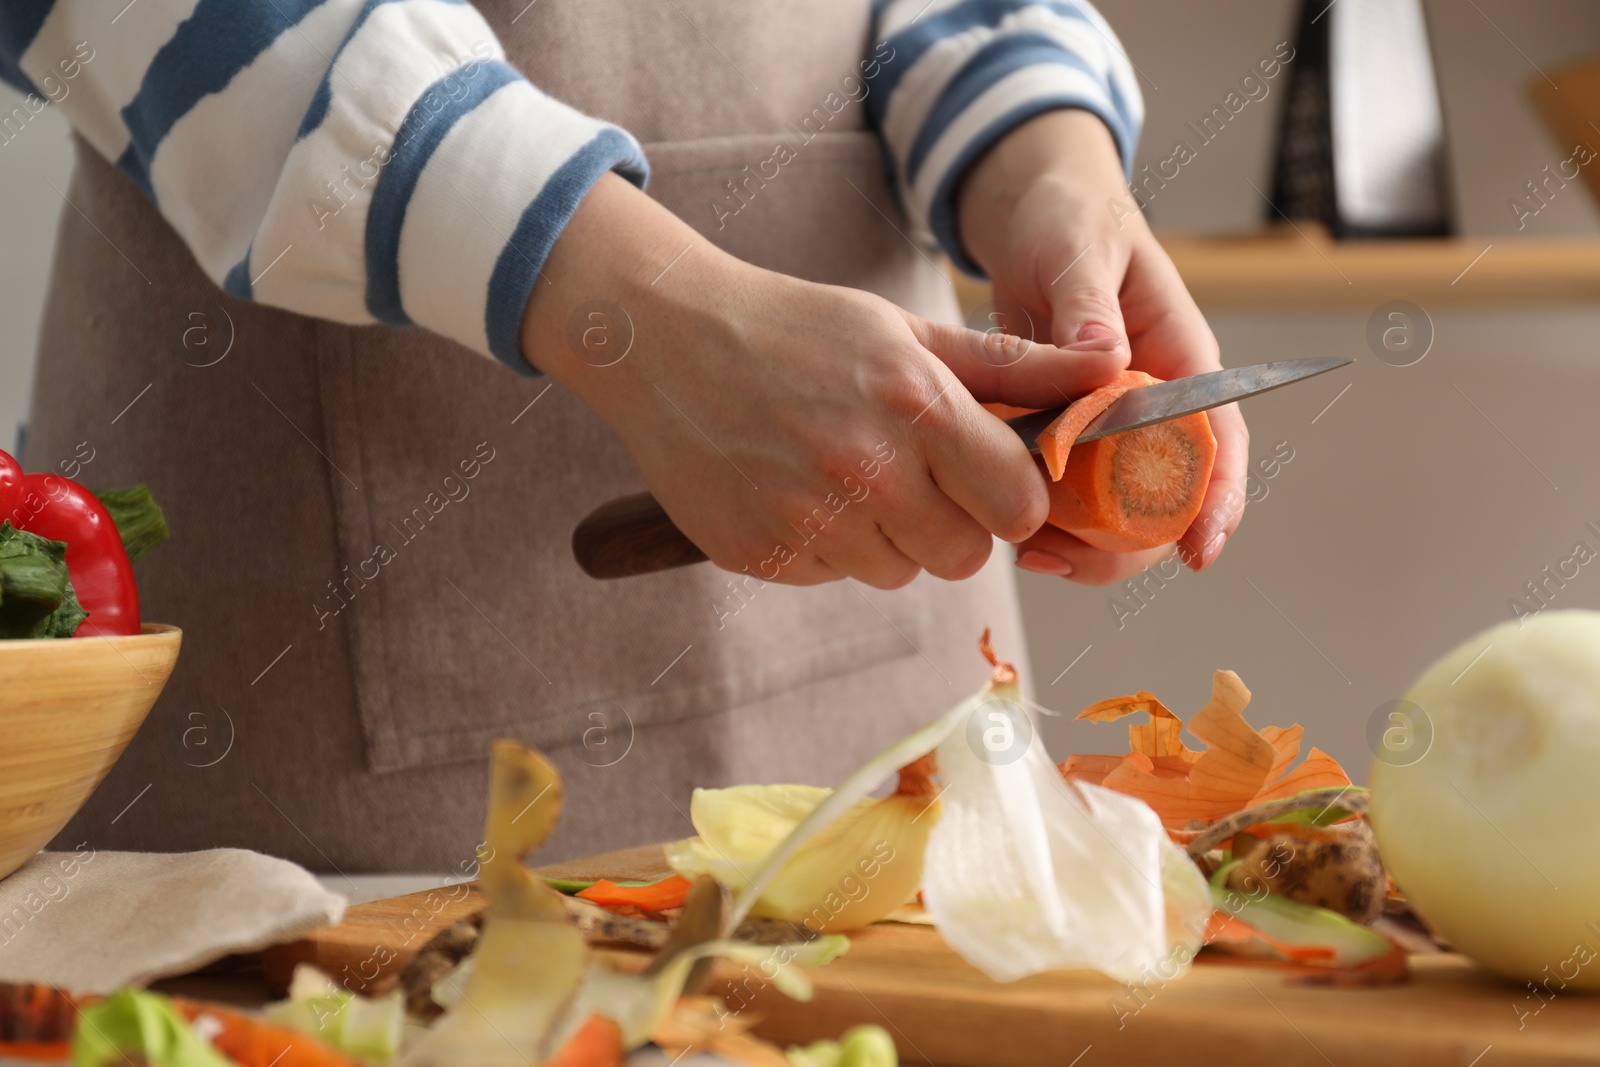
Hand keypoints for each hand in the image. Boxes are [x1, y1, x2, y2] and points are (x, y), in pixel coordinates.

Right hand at [521, 174, 1129, 587]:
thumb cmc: (800, 330)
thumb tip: (1114, 372)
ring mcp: (807, 521)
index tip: (988, 475)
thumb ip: (1016, 367)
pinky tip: (798, 489)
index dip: (1013, 495)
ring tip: (846, 473)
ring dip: (891, 537)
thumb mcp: (910, 330)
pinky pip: (837, 577)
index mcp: (915, 405)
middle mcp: (865, 469)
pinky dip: (830, 546)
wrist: (665, 343)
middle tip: (915, 474)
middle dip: (956, 524)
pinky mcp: (762, 557)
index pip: (1019, 504)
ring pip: (901, 573)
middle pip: (968, 555)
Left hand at [956, 109, 1249, 585]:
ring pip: (1114, 511)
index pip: (1219, 441)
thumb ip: (1087, 302)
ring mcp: (1109, 424)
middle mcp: (1153, 403)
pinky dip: (1040, 515)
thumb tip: (1106, 360)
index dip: (1217, 501)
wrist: (1027, 213)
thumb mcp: (1076, 246)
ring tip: (1023, 550)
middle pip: (1167, 500)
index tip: (1199, 551)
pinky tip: (1000, 522)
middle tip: (1060, 558)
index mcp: (1180, 357)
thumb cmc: (1067, 215)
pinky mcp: (1066, 432)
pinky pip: (1065, 492)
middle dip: (1125, 546)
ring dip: (1077, 542)